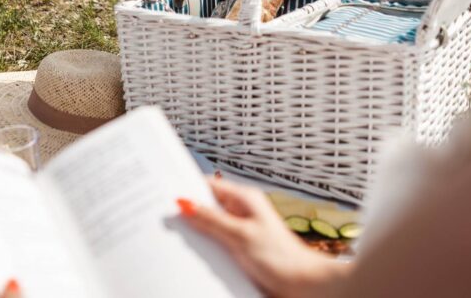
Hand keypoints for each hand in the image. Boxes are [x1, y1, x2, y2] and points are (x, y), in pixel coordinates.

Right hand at [179, 178, 348, 297]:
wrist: (304, 285)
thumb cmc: (282, 258)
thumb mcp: (240, 236)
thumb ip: (211, 220)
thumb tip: (186, 204)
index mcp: (244, 199)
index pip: (209, 185)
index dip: (187, 188)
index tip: (166, 194)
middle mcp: (242, 212)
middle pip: (207, 206)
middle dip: (189, 214)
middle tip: (167, 220)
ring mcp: (242, 231)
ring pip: (210, 227)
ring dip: (198, 234)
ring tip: (180, 240)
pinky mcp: (242, 250)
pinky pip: (217, 244)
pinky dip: (207, 249)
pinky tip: (197, 257)